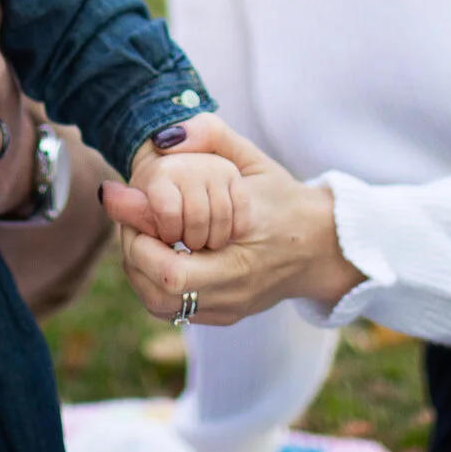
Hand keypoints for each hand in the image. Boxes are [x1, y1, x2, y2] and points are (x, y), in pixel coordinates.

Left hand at [100, 113, 363, 325]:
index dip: (138, 239)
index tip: (127, 204)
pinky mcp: (224, 315)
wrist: (323, 246)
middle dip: (132, 251)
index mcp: (243, 251)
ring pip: (159, 304)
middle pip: (158, 291)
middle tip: (132, 220)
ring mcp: (229, 307)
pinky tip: (159, 251)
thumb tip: (162, 138)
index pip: (170, 268)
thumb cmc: (284, 199)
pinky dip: (154, 281)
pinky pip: (172, 309)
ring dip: (139, 269)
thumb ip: (211, 136)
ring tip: (143, 235)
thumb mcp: (253, 159)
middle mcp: (235, 288)